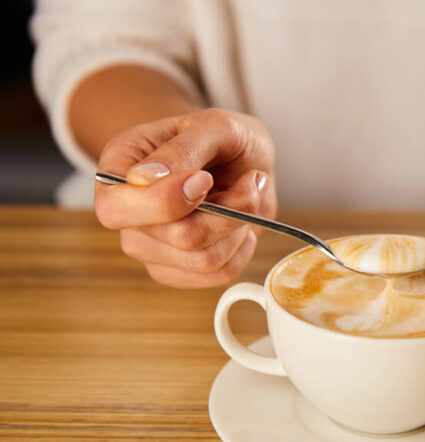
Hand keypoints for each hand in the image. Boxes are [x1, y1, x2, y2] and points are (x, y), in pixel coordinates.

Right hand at [94, 108, 277, 287]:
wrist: (241, 160)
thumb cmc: (222, 139)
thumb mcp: (212, 125)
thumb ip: (181, 149)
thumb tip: (145, 179)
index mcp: (117, 170)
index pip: (118, 209)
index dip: (168, 201)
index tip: (205, 178)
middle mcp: (127, 215)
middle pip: (179, 237)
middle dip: (228, 210)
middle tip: (249, 182)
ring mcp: (150, 248)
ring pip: (205, 260)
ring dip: (240, 226)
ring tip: (247, 197)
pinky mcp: (180, 270)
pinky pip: (221, 273)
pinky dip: (244, 246)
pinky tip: (241, 223)